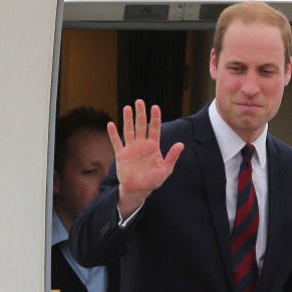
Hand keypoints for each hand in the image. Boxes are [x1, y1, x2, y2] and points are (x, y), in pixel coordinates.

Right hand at [107, 99, 183, 217]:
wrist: (138, 189)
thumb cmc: (153, 180)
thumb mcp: (165, 169)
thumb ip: (172, 156)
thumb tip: (181, 144)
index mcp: (153, 147)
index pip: (155, 129)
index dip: (155, 118)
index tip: (155, 107)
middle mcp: (142, 145)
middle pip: (141, 126)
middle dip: (140, 114)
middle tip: (139, 101)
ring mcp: (131, 148)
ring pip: (129, 130)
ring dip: (128, 119)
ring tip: (127, 107)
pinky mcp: (121, 155)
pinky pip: (116, 142)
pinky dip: (113, 134)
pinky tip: (111, 124)